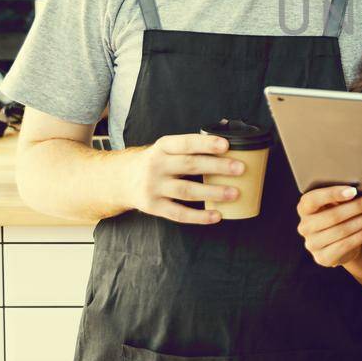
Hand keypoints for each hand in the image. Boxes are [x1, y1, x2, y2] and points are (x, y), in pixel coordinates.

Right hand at [117, 133, 246, 224]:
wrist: (121, 180)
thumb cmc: (155, 163)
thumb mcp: (165, 149)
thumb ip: (188, 149)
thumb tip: (227, 148)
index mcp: (162, 147)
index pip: (185, 143)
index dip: (206, 143)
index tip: (226, 145)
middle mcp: (156, 165)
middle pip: (190, 165)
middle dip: (217, 166)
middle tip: (240, 168)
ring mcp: (153, 187)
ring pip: (186, 191)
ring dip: (212, 192)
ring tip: (234, 193)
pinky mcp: (153, 206)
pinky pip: (179, 213)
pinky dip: (199, 216)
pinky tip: (217, 215)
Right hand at [297, 185, 361, 267]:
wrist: (341, 242)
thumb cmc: (340, 214)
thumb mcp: (337, 203)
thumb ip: (343, 195)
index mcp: (304, 208)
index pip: (313, 199)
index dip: (333, 194)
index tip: (354, 190)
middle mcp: (304, 226)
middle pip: (332, 216)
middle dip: (358, 207)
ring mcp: (312, 244)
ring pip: (342, 230)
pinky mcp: (323, 258)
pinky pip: (346, 244)